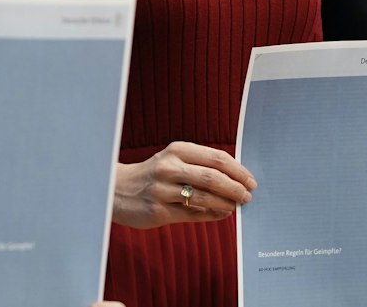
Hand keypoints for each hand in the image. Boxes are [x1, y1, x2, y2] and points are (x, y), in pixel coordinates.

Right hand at [111, 141, 255, 228]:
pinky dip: (211, 215)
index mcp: (177, 150)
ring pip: (204, 196)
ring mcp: (162, 189)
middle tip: (247, 196)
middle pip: (212, 176)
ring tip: (236, 206)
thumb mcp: (173, 160)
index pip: (216, 158)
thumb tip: (235, 180)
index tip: (250, 181)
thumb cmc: (152, 175)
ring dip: (226, 203)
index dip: (238, 170)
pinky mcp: (158, 210)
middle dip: (235, 188)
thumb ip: (200, 166)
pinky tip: (221, 214)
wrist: (116, 188)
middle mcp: (169, 167)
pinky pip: (192, 214)